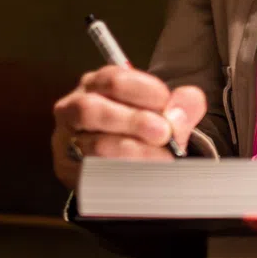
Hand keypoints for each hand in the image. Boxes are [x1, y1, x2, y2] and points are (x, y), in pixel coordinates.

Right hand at [51, 66, 206, 190]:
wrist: (120, 165)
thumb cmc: (140, 130)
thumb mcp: (163, 113)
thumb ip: (181, 104)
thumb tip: (188, 102)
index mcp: (96, 84)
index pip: (114, 80)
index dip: (144, 91)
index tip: (168, 104)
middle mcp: (74, 108)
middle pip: (92, 109)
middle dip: (133, 121)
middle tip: (164, 132)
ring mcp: (67, 140)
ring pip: (94, 146)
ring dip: (132, 152)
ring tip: (161, 159)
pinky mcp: (69, 171)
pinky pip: (92, 176)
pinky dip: (121, 176)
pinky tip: (143, 177)